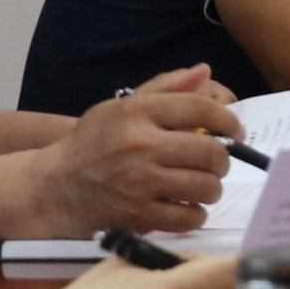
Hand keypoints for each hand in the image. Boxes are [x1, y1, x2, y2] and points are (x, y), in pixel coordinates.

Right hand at [41, 75, 239, 235]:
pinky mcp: (139, 215)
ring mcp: (140, 182)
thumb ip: (164, 88)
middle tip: (215, 163)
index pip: (201, 109)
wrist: (54, 187)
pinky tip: (183, 206)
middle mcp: (140, 145)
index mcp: (136, 112)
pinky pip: (190, 217)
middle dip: (222, 159)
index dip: (229, 120)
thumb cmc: (91, 144)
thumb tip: (204, 72)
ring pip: (206, 186)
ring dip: (210, 188)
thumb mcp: (119, 106)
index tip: (235, 131)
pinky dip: (194, 213)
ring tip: (198, 185)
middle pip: (211, 152)